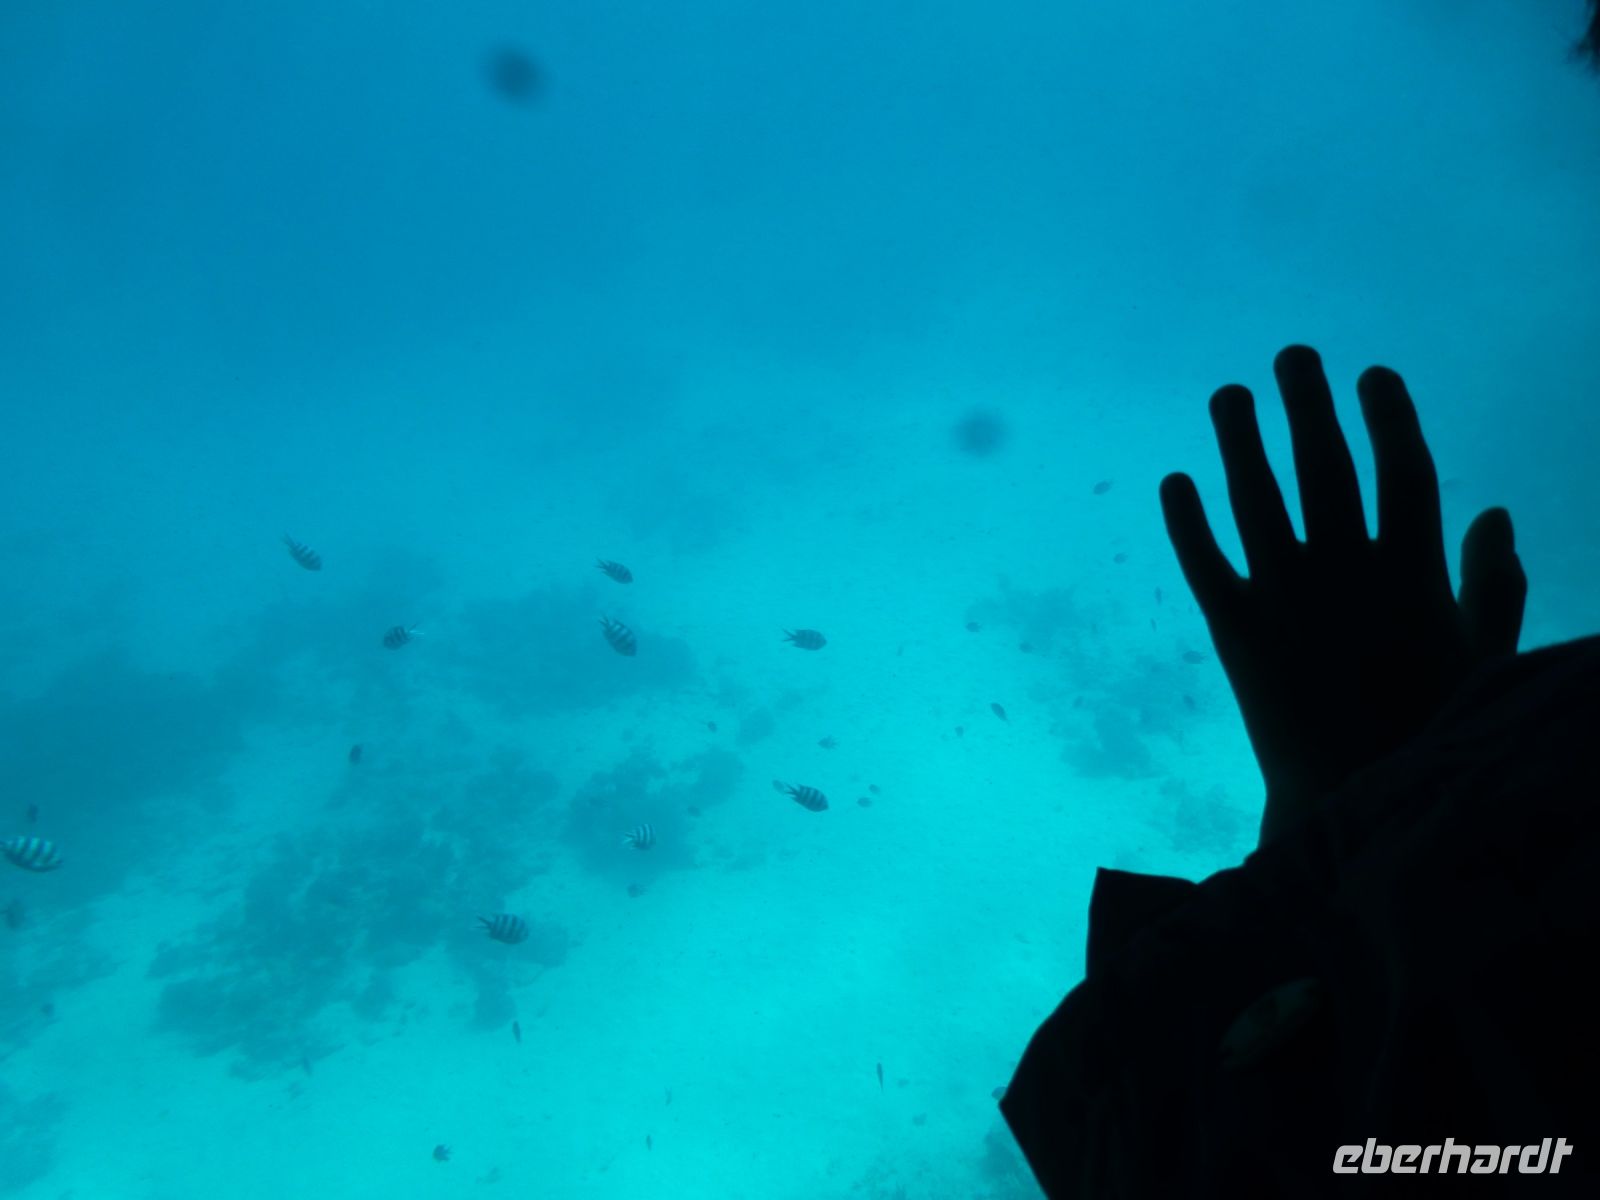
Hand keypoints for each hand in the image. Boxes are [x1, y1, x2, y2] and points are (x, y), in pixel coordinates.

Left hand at [1159, 345, 1526, 844]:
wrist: (1351, 802)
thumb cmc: (1428, 728)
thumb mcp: (1479, 654)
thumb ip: (1494, 583)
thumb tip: (1498, 512)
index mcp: (1411, 570)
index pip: (1402, 469)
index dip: (1389, 415)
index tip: (1374, 373)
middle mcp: (1345, 572)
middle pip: (1323, 465)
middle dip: (1308, 404)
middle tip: (1292, 356)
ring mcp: (1285, 599)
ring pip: (1256, 498)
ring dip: (1239, 439)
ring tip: (1228, 394)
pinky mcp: (1234, 633)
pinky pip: (1204, 562)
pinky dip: (1186, 520)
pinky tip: (1175, 480)